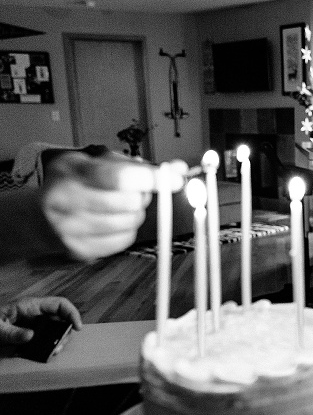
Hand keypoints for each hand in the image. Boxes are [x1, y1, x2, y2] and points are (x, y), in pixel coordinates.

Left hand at [0, 296, 81, 344]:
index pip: (60, 304)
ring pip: (55, 330)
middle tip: (59, 347)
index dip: (72, 313)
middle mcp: (35, 313)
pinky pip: (45, 338)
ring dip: (57, 341)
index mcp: (30, 306)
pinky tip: (44, 353)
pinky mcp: (30, 333)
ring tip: (52, 352)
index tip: (77, 327)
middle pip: (61, 319)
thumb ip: (12, 333)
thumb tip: (31, 336)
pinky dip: (48, 346)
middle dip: (65, 333)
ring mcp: (33, 323)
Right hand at [41, 151, 186, 260]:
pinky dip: (127, 230)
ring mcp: (72, 230)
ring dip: (135, 213)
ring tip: (120, 206)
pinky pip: (124, 240)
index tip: (174, 178)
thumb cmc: (69, 184)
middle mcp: (67, 202)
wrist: (33, 218)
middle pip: (130, 202)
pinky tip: (114, 221)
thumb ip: (133, 164)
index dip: (152, 178)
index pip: (120, 177)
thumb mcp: (92, 162)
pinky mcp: (79, 251)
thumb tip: (177, 170)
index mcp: (71, 174)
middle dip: (142, 195)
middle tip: (134, 191)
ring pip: (130, 223)